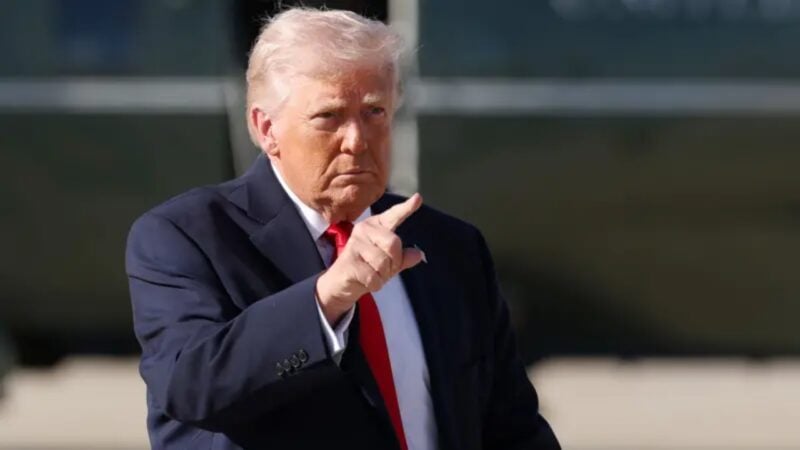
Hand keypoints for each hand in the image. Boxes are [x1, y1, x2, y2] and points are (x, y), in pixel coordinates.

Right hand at [316, 193, 424, 324]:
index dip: (406, 208)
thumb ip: (403, 258)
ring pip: (384, 263)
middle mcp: (364, 230)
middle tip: (382, 269)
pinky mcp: (349, 261)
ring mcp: (355, 244)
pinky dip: (374, 284)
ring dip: (382, 276)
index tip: (418, 198)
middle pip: (393, 244)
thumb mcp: (388, 264)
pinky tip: (363, 281)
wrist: (340, 283)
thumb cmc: (365, 268)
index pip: (393, 216)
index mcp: (376, 226)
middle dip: (393, 262)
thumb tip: (418, 254)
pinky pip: (374, 277)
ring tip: (370, 274)